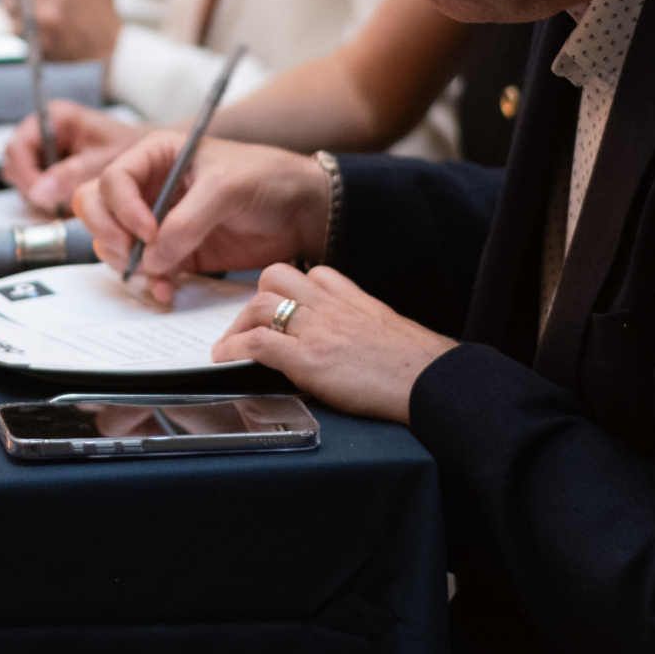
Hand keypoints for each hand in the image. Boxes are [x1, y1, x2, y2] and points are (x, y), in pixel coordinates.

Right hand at [2, 100, 149, 211]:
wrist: (148, 159)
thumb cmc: (131, 149)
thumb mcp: (104, 160)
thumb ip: (73, 173)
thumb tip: (38, 191)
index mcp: (53, 118)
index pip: (17, 146)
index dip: (25, 173)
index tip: (41, 195)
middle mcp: (43, 134)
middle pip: (15, 165)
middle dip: (35, 187)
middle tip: (59, 202)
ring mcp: (45, 154)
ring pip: (25, 182)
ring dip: (44, 196)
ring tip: (72, 199)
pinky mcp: (50, 173)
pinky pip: (38, 192)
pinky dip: (52, 201)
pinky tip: (72, 200)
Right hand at [74, 135, 328, 301]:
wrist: (301, 211)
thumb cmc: (267, 179)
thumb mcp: (227, 188)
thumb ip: (186, 222)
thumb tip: (151, 259)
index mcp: (157, 155)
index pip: (113, 179)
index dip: (122, 208)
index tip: (148, 231)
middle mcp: (149, 186)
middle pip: (96, 207)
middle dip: (108, 233)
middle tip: (131, 255)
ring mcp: (157, 221)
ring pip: (112, 241)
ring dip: (126, 263)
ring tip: (158, 277)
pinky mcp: (172, 252)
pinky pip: (142, 269)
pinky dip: (148, 282)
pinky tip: (167, 291)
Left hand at [211, 263, 456, 423]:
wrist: (430, 380)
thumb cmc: (417, 365)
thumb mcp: (388, 330)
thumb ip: (363, 326)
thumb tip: (351, 343)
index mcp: (353, 298)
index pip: (313, 273)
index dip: (291, 288)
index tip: (280, 304)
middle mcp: (331, 306)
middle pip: (277, 278)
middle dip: (255, 300)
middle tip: (248, 326)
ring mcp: (317, 329)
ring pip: (260, 304)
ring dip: (238, 326)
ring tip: (229, 346)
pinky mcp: (308, 358)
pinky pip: (258, 342)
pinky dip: (235, 348)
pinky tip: (224, 359)